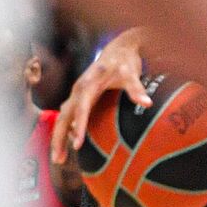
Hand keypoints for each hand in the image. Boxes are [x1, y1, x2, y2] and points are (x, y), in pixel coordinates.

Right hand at [51, 29, 150, 163]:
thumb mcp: (131, 72)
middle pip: (64, 116)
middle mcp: (78, 90)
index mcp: (88, 84)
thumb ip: (137, 88)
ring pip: (63, 118)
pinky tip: (68, 147)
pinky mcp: (80, 98)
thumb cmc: (125, 61)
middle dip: (59, 137)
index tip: (77, 144)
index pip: (81, 108)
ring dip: (58, 137)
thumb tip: (147, 103)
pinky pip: (69, 117)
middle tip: (58, 159)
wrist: (119, 48)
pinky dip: (66, 131)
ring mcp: (78, 94)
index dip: (79, 126)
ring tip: (59, 158)